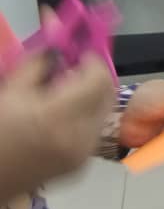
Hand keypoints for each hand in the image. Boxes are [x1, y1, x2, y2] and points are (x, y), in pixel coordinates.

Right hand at [0, 53, 113, 202]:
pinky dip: (85, 118)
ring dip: (91, 97)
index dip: (93, 62)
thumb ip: (39, 62)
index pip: (99, 80)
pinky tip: (59, 118)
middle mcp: (79, 138)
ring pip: (104, 112)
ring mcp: (83, 155)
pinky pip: (94, 132)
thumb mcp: (10, 91)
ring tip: (61, 96)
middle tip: (72, 71)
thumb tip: (59, 42)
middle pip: (108, 94)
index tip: (79, 55)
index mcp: (58, 117)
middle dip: (94, 77)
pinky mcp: (81, 167)